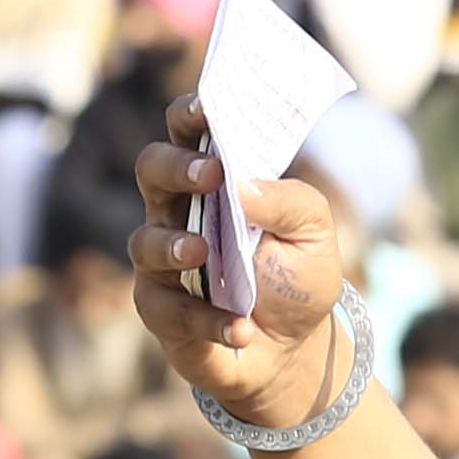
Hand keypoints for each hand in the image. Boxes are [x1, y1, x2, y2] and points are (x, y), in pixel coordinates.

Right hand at [127, 101, 357, 429]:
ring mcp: (163, 261)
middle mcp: (179, 211)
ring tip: (204, 252)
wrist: (292, 351)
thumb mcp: (314, 236)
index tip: (205, 108)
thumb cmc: (295, 279)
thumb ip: (292, 202)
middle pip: (152, 170)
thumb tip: (245, 186)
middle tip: (212, 176)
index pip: (189, 132)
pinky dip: (206, 320)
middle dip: (176, 168)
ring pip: (144, 241)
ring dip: (174, 245)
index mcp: (214, 180)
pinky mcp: (161, 311)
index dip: (190, 114)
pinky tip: (240, 329)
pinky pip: (167, 309)